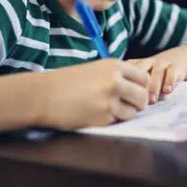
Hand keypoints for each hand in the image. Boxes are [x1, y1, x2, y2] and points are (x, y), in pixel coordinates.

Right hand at [35, 59, 149, 129]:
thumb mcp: (96, 69)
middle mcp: (115, 82)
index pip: (144, 77)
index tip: (136, 91)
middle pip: (143, 96)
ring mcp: (109, 101)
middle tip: (129, 104)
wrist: (43, 95)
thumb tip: (139, 87)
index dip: (142, 86)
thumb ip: (117, 75)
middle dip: (139, 102)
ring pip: (133, 111)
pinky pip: (118, 121)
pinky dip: (112, 120)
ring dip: (126, 113)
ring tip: (110, 109)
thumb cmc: (67, 82)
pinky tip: (98, 114)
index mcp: (114, 66)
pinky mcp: (102, 118)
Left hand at [129, 55, 186, 103]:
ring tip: (153, 101)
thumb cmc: (153, 81)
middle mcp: (147, 63)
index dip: (127, 86)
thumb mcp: (142, 84)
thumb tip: (131, 109)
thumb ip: (136, 93)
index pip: (128, 73)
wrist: (174, 63)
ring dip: (154, 86)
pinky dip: (170, 80)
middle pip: (142, 70)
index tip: (127, 101)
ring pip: (158, 70)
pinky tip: (168, 91)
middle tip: (139, 102)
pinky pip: (173, 71)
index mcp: (135, 66)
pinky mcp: (176, 66)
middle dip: (141, 86)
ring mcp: (162, 63)